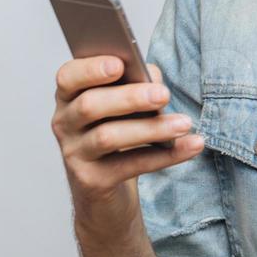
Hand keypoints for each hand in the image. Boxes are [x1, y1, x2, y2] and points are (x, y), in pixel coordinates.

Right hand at [52, 56, 205, 212]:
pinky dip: (165, 156)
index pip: (68, 77)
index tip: (119, 64)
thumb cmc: (118, 132)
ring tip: (184, 123)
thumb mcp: (123, 105)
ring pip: (108, 137)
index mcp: (69, 96)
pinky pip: (130, 165)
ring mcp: (74, 154)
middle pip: (90, 105)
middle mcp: (65, 123)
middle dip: (129, 98)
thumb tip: (154, 80)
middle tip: (163, 95)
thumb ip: (134, 85)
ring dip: (151, 129)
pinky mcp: (92, 181)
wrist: (105, 191)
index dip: (91, 69)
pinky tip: (191, 145)